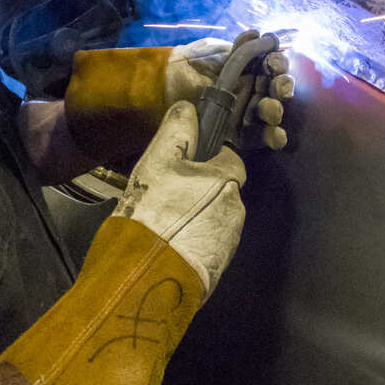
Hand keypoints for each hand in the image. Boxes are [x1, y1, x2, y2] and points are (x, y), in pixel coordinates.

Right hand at [115, 100, 245, 295]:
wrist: (148, 276)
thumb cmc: (154, 213)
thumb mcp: (158, 162)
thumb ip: (177, 130)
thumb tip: (188, 108)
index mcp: (228, 180)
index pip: (228, 160)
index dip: (206, 160)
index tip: (183, 167)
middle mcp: (236, 210)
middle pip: (221, 190)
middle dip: (199, 191)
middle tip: (166, 197)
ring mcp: (229, 241)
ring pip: (214, 217)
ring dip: (196, 217)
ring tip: (164, 223)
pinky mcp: (218, 266)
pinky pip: (208, 243)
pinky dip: (193, 241)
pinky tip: (169, 244)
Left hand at [164, 34, 293, 150]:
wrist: (162, 89)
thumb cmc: (188, 67)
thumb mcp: (212, 53)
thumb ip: (236, 48)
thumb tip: (256, 33)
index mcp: (250, 69)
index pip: (272, 66)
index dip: (278, 63)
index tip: (273, 62)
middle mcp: (253, 91)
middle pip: (276, 90)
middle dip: (281, 87)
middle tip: (278, 86)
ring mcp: (248, 114)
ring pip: (272, 113)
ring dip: (276, 110)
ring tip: (270, 109)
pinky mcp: (241, 136)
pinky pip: (261, 138)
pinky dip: (274, 137)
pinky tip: (277, 134)